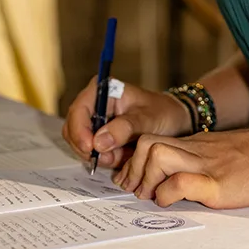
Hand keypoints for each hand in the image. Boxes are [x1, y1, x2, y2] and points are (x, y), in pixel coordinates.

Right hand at [62, 79, 192, 168]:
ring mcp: (96, 121)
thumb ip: (124, 129)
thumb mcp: (147, 119)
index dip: (79, 132)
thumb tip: (98, 142)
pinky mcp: (100, 136)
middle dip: (91, 148)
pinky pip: (94, 153)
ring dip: (102, 156)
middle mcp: (95, 104)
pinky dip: (108, 159)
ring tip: (125, 155)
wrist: (175, 121)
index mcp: (103, 90)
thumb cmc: (163, 113)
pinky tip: (125, 156)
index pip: (78, 111)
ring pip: (83, 145)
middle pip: (74, 130)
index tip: (91, 149)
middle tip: (112, 157)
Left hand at [112, 124, 248, 208]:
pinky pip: (179, 183)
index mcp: (199, 144)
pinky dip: (167, 195)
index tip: (138, 182)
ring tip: (153, 197)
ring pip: (155, 155)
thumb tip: (196, 181)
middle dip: (134, 170)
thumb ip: (212, 162)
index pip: (153, 141)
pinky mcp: (217, 183)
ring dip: (146, 180)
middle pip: (145, 143)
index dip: (138, 162)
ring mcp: (206, 165)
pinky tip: (174, 204)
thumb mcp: (233, 153)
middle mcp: (197, 150)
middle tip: (139, 191)